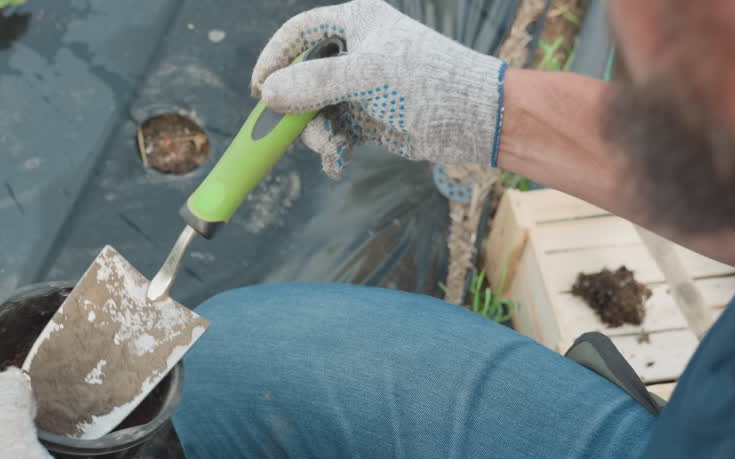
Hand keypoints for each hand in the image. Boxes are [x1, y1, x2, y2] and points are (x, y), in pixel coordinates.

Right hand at [253, 0, 504, 176]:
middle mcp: (356, 50)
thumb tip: (267, 93)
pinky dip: (333, 148)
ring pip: (315, 110)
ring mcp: (361, 86)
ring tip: (334, 149)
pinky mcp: (368, 116)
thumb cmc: (427, 83)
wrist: (475, 120)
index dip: (274, 58)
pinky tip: (340, 162)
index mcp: (356, 21)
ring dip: (317, 134)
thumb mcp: (366, 77)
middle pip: (301, 78)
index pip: (299, 32)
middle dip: (298, 110)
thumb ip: (314, 83)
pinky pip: (334, 131)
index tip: (258, 90)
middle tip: (291, 133)